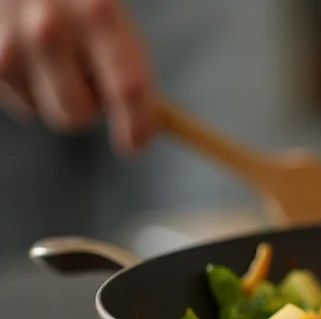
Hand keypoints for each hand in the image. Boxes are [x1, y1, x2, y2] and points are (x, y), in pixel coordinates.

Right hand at [0, 0, 155, 153]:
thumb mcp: (108, 12)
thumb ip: (127, 61)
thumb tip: (147, 122)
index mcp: (98, 14)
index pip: (127, 88)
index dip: (135, 125)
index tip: (136, 144)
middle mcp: (50, 30)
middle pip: (78, 114)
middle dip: (90, 109)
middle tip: (90, 81)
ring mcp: (10, 45)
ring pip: (44, 113)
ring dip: (56, 98)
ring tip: (55, 58)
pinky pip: (19, 103)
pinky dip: (29, 89)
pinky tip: (29, 53)